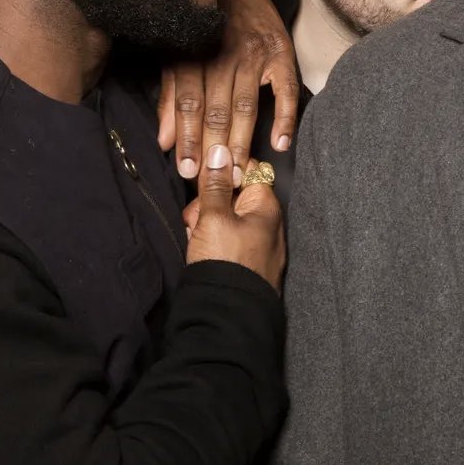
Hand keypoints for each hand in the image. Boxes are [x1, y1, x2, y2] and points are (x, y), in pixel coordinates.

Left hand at [157, 0, 299, 184]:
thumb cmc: (204, 25)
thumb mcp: (178, 53)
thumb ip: (170, 96)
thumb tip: (164, 141)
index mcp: (193, 52)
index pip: (189, 102)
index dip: (188, 137)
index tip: (188, 170)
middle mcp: (223, 52)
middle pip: (217, 107)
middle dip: (214, 147)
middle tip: (215, 181)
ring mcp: (254, 53)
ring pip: (246, 104)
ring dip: (242, 141)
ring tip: (239, 172)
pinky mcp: (281, 52)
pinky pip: (285, 90)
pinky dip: (284, 118)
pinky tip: (280, 143)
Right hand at [183, 145, 284, 290]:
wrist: (226, 314)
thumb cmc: (225, 262)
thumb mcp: (214, 218)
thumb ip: (215, 184)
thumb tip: (220, 150)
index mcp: (266, 205)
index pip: (247, 170)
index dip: (221, 172)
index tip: (202, 182)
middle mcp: (266, 221)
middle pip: (231, 195)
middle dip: (207, 204)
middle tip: (196, 221)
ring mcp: (256, 242)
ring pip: (223, 218)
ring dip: (204, 224)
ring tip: (197, 240)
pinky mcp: (245, 259)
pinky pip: (225, 239)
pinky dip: (210, 242)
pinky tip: (200, 252)